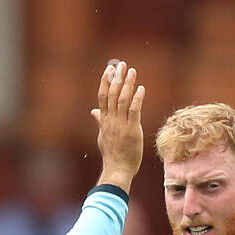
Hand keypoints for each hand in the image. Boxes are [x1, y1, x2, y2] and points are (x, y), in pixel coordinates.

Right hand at [92, 60, 144, 191]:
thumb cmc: (112, 155)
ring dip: (127, 84)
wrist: (117, 170)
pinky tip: (141, 89)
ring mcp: (121, 125)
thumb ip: (99, 122)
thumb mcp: (102, 137)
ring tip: (132, 71)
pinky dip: (137, 99)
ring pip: (122, 100)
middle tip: (121, 64)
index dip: (105, 81)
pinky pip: (134, 111)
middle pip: (112, 94)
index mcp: (104, 121)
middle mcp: (111, 121)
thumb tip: (93, 111)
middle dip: (116, 78)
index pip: (102, 97)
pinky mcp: (132, 131)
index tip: (109, 69)